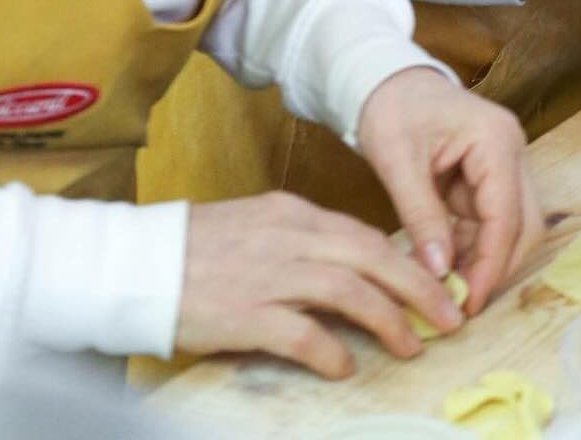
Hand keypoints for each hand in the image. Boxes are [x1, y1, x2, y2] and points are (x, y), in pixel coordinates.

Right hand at [177, 192, 450, 378]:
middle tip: (449, 314)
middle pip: (372, 256)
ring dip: (388, 318)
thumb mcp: (258, 225)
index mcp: (294, 213)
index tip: (436, 283)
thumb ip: (301, 240)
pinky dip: (330, 350)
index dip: (407, 261)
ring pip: (348, 290)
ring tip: (412, 344)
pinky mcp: (243, 314)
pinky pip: (301, 333)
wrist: (131, 262)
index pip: (366, 234)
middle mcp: (289, 237)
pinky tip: (347, 366)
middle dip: (417, 287)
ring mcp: (267, 275)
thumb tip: (350, 266)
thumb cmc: (194, 249)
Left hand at [356, 68, 542, 319]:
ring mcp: (504, 165)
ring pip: (512, 227)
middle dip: (497, 267)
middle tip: (461, 305)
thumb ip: (420, 216)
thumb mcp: (397, 161)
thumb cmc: (390, 109)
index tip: (467, 304)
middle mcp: (511, 152)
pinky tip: (446, 270)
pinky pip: (490, 222)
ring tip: (449, 293)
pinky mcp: (488, 177)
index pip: (506, 215)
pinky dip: (472, 249)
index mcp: (495, 140)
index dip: (491, 264)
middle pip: (524, 224)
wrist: (385, 81)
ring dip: (485, 261)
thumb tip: (438, 272)